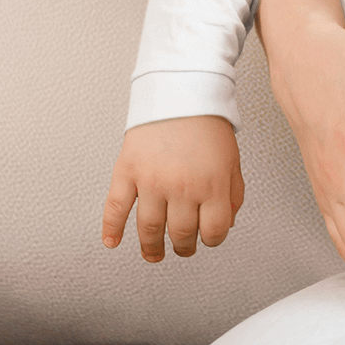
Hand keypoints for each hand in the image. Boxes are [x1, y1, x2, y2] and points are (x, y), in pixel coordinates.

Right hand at [102, 117, 244, 262]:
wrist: (181, 91)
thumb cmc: (208, 124)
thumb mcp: (232, 161)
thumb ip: (233, 195)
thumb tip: (227, 223)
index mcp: (212, 185)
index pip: (213, 231)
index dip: (211, 240)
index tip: (207, 239)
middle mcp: (182, 187)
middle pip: (180, 234)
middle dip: (183, 247)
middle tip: (181, 248)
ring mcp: (152, 180)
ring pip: (149, 229)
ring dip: (151, 247)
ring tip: (154, 253)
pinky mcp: (128, 171)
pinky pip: (116, 207)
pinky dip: (111, 228)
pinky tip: (112, 241)